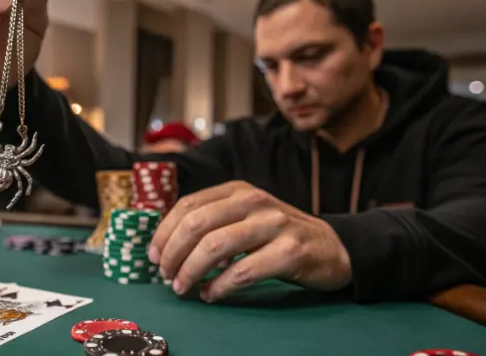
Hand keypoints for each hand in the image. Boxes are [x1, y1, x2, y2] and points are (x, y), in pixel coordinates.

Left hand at [148, 181, 351, 302]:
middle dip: (173, 253)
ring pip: (216, 246)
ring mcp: (274, 224)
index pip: (188, 205)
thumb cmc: (278, 235)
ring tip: (183, 288)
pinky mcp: (290, 251)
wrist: (332, 247)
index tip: (153, 255)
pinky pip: (244, 271)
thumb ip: (212, 222)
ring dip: (191, 271)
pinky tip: (211, 295)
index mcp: (237, 190)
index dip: (165, 232)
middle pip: (197, 224)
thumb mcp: (245, 216)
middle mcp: (254, 201)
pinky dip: (220, 287)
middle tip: (165, 276)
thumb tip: (167, 246)